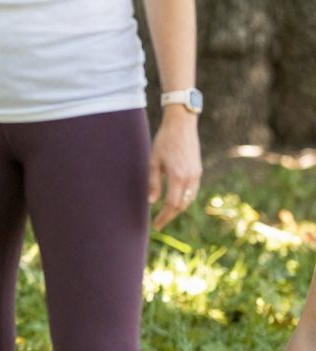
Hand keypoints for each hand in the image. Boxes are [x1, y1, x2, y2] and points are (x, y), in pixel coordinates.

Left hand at [149, 109, 201, 229]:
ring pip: (189, 199)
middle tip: (160, 222)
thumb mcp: (154, 161)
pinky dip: (185, 199)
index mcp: (177, 177)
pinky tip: (176, 199)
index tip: (156, 225)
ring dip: (178, 208)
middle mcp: (190, 178)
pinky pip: (193, 191)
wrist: (181, 125)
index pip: (171, 205)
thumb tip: (151, 202)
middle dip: (170, 216)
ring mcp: (196, 174)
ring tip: (166, 213)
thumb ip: (153, 182)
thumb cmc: (164, 141)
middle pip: (182, 205)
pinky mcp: (198, 170)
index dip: (164, 217)